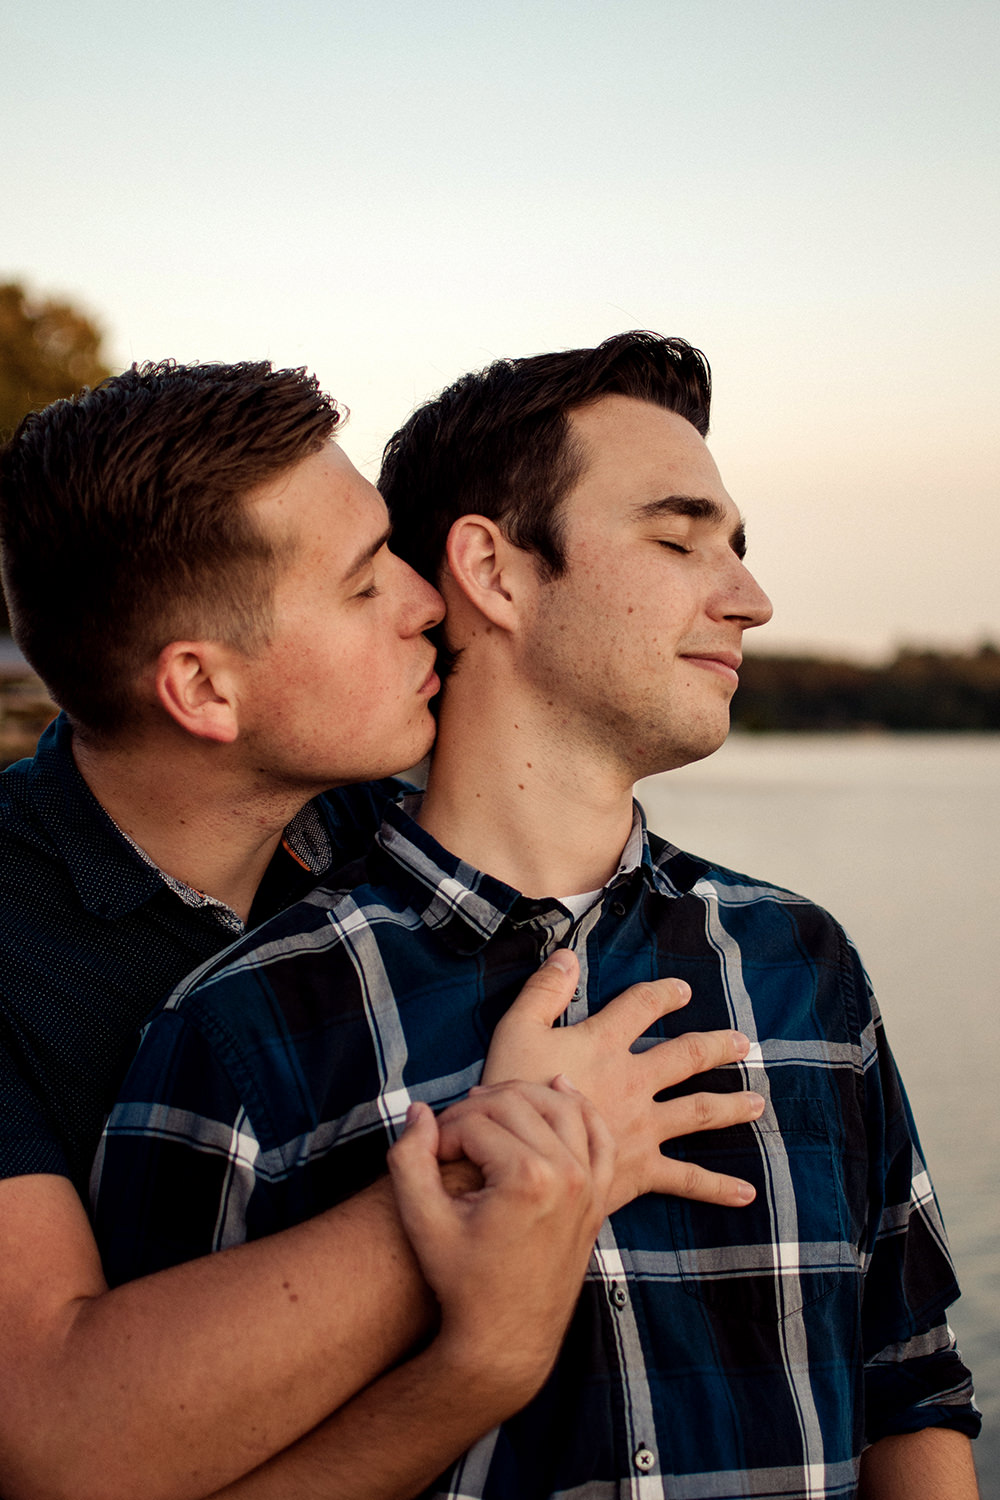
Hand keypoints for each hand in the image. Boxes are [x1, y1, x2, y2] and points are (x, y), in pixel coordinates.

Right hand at [387, 1079, 614, 1408]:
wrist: (507, 1338)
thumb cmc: (461, 1282)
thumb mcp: (423, 1223)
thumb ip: (408, 1160)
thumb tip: (420, 1112)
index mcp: (527, 1179)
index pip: (474, 1122)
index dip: (441, 1132)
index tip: (427, 1155)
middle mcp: (567, 1175)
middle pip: (515, 1104)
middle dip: (473, 1110)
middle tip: (447, 1135)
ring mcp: (589, 1184)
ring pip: (560, 1107)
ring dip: (521, 1096)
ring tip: (485, 1105)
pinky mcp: (598, 1195)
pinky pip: (598, 1135)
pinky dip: (580, 1107)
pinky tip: (559, 1087)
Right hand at [479, 949, 763, 1212]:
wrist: (519, 1160)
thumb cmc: (510, 1094)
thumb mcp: (515, 1031)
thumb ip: (543, 991)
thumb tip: (567, 955)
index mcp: (604, 1044)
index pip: (641, 1006)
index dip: (662, 995)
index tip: (682, 990)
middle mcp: (634, 1081)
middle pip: (686, 1057)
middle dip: (716, 1047)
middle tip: (741, 1044)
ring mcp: (643, 1126)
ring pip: (699, 1112)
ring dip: (731, 1105)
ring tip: (757, 1103)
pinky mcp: (642, 1168)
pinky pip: (687, 1179)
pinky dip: (717, 1187)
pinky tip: (746, 1193)